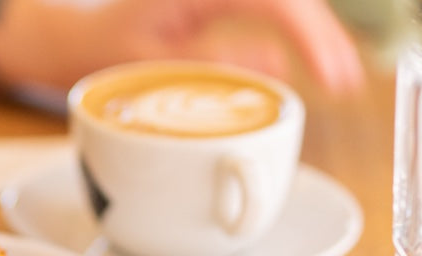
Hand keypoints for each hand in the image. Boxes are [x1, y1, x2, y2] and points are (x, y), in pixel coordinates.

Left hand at [0, 0, 365, 96]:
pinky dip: (299, 38)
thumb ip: (207, 60)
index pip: (273, 1)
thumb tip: (271, 66)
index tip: (331, 73)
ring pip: (287, 6)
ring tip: (342, 78)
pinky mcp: (227, 9)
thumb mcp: (147, 61)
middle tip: (346, 82)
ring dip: (318, 37)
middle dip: (324, 37)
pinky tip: (319, 65)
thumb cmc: (101, 50)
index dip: (310, 34)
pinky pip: (274, 14)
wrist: (75, 41)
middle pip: (291, 0)